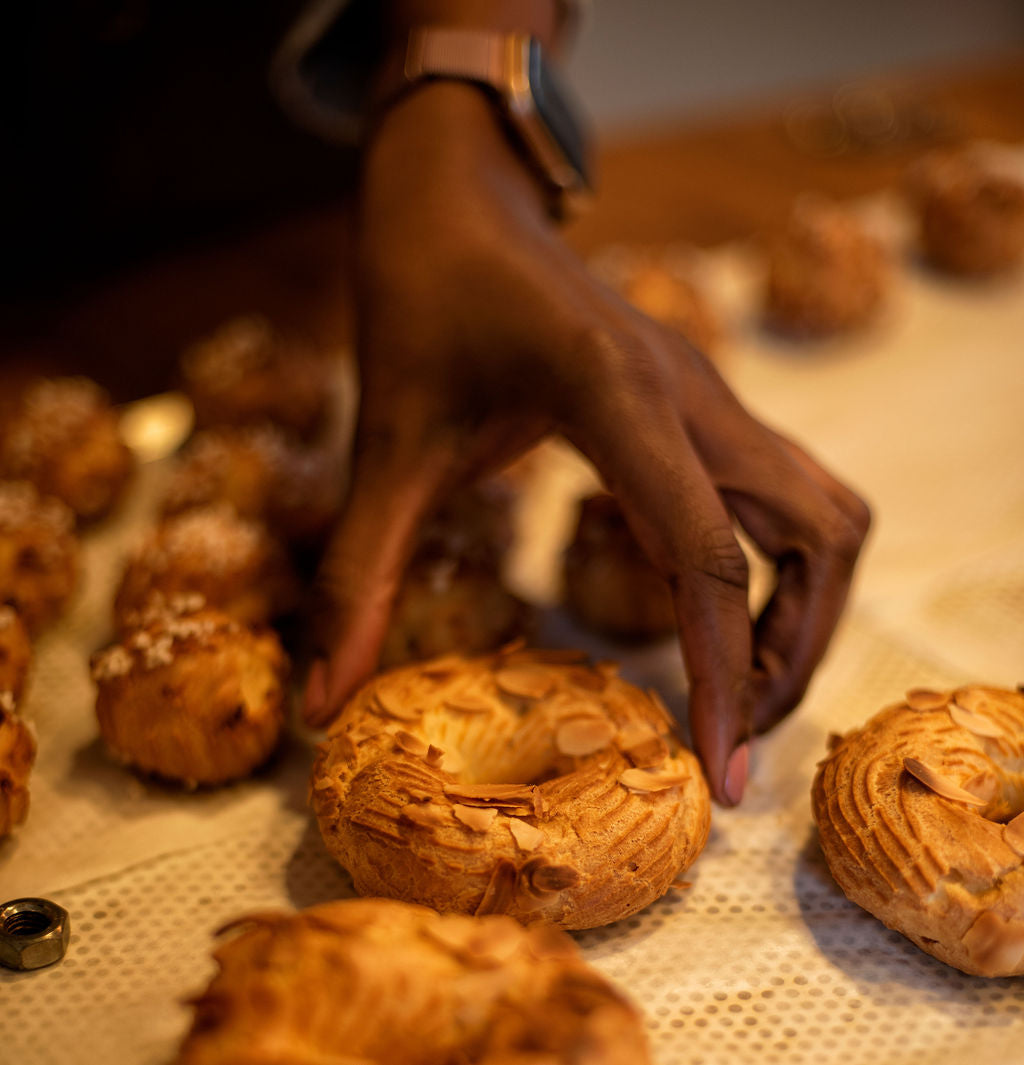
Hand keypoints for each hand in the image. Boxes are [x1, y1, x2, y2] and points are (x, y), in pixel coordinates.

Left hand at [303, 82, 869, 805]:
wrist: (462, 207)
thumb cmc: (422, 303)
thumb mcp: (383, 445)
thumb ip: (359, 575)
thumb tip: (322, 704)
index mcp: (619, 396)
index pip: (707, 558)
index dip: (722, 674)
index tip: (721, 774)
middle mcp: (694, 395)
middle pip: (817, 540)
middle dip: (791, 651)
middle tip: (727, 733)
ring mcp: (713, 394)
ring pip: (827, 516)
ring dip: (804, 610)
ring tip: (734, 684)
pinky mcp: (707, 404)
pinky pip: (787, 497)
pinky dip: (774, 571)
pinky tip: (706, 612)